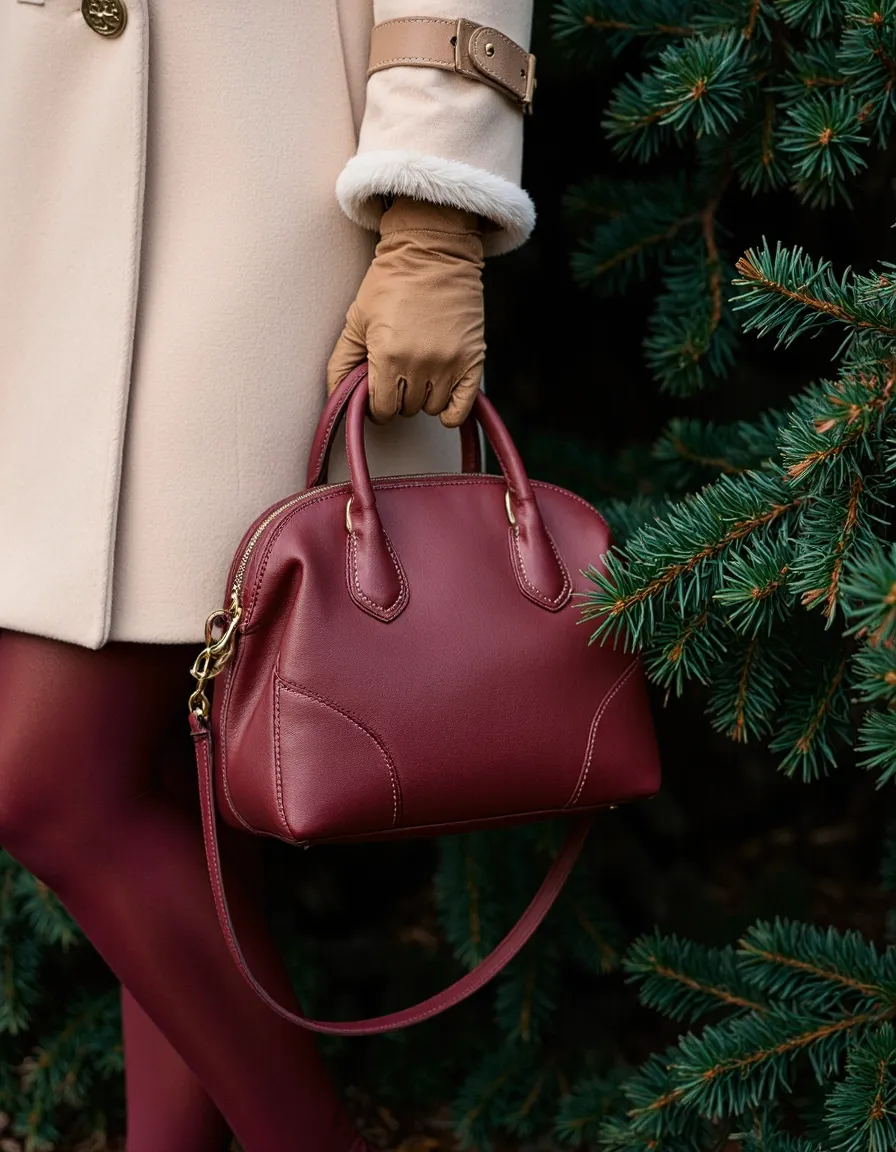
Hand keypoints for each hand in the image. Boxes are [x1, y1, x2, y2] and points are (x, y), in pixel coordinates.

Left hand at [327, 196, 485, 426]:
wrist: (432, 251)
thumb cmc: (390, 283)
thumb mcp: (356, 320)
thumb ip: (341, 363)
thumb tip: (337, 400)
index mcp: (388, 354)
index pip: (381, 409)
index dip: (375, 404)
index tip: (377, 391)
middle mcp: (420, 363)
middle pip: (406, 409)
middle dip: (398, 396)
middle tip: (397, 372)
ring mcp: (450, 363)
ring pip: (432, 408)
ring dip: (422, 397)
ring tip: (418, 372)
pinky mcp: (473, 359)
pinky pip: (461, 409)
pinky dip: (451, 410)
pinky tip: (440, 393)